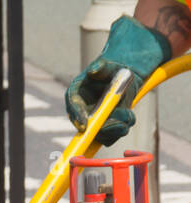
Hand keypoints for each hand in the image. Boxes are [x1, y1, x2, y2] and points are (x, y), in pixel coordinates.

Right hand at [64, 14, 170, 143]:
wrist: (124, 77)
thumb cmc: (112, 70)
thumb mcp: (106, 66)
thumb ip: (100, 67)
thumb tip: (93, 70)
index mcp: (76, 94)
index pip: (73, 106)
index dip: (77, 116)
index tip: (84, 125)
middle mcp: (81, 110)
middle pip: (85, 125)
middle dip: (100, 129)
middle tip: (116, 125)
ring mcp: (93, 121)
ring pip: (100, 134)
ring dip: (115, 129)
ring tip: (129, 115)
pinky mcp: (105, 127)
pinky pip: (110, 136)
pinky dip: (121, 129)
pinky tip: (129, 117)